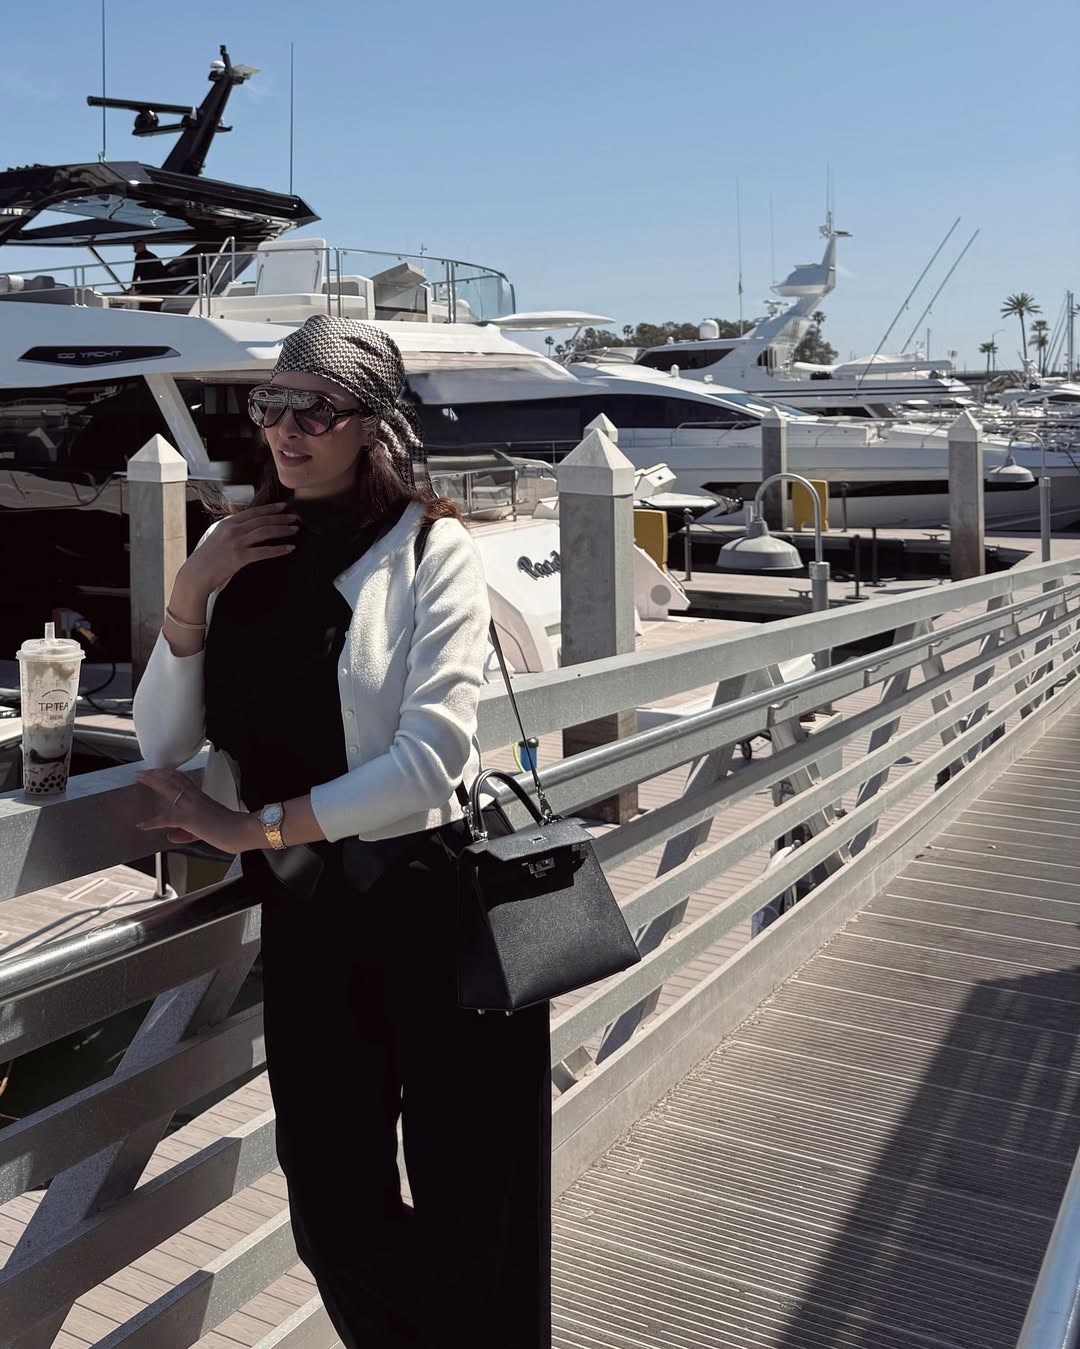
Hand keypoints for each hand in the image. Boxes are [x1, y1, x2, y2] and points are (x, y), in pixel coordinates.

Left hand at [136, 768, 261, 855]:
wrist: (239, 830)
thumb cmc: (231, 829)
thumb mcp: (205, 829)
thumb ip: (186, 832)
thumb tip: (171, 836)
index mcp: (202, 798)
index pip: (184, 780)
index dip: (170, 774)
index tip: (161, 770)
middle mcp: (195, 798)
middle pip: (174, 779)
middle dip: (157, 774)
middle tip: (144, 771)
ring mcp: (191, 806)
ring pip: (169, 789)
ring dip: (153, 782)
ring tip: (140, 778)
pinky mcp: (188, 818)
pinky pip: (166, 820)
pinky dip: (152, 823)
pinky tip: (142, 825)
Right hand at [177, 502, 298, 601]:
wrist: (197, 573)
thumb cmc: (207, 557)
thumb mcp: (217, 536)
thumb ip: (231, 528)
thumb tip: (247, 525)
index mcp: (228, 523)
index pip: (253, 512)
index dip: (270, 508)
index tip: (283, 506)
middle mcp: (233, 529)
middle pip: (262, 519)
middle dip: (281, 517)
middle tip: (295, 517)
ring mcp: (236, 542)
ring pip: (265, 531)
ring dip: (282, 529)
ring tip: (294, 530)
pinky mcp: (240, 557)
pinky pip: (264, 551)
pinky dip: (278, 549)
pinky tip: (289, 548)